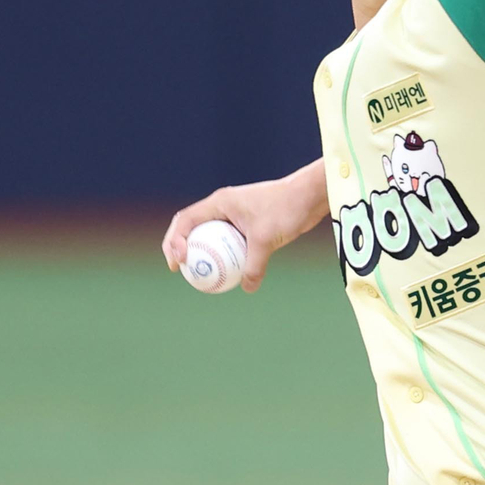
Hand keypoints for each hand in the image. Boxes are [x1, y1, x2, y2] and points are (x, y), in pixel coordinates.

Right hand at [161, 160, 327, 292]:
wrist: (310, 196)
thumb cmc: (286, 210)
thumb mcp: (266, 239)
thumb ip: (254, 264)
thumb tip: (247, 288)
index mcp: (219, 202)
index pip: (185, 220)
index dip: (175, 241)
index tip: (181, 262)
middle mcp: (223, 207)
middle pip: (190, 227)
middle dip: (179, 247)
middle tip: (179, 270)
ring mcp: (234, 215)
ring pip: (210, 236)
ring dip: (202, 252)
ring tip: (199, 276)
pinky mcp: (247, 224)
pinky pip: (228, 242)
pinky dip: (224, 256)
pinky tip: (228, 274)